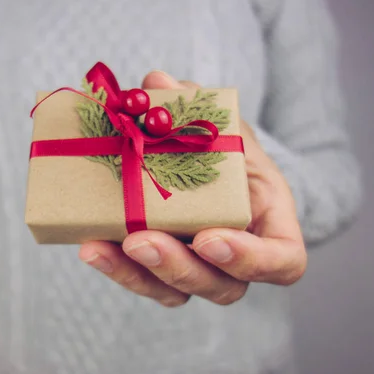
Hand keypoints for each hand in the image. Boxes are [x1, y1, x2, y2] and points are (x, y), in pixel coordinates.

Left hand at [78, 71, 306, 306]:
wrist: (214, 170)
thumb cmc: (231, 151)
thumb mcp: (226, 126)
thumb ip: (200, 110)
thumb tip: (157, 82)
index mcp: (272, 227)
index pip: (284, 263)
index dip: (252, 260)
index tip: (210, 238)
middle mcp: (238, 260)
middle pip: (222, 287)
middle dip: (179, 267)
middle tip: (142, 240)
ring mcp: (200, 270)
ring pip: (176, 291)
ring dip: (136, 273)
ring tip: (98, 247)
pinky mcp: (163, 270)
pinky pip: (143, 280)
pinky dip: (116, 265)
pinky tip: (90, 244)